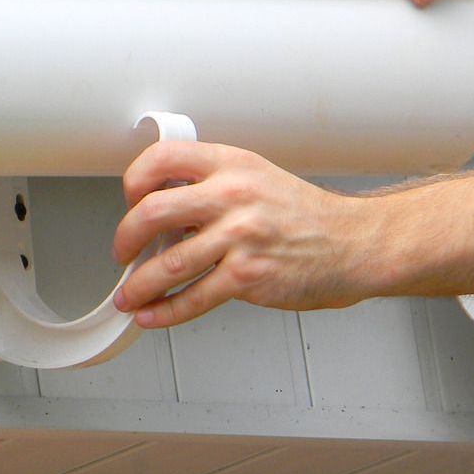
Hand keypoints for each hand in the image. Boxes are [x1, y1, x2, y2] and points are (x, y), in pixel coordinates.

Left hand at [111, 142, 379, 327]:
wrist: (352, 244)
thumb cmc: (301, 215)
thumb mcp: (254, 178)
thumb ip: (208, 187)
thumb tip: (157, 213)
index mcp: (230, 164)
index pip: (161, 159)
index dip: (134, 182)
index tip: (130, 201)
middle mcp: (233, 195)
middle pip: (151, 212)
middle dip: (124, 239)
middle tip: (122, 253)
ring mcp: (242, 236)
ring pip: (169, 263)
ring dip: (139, 285)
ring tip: (129, 295)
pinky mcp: (250, 275)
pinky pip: (194, 297)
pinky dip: (165, 311)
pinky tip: (152, 314)